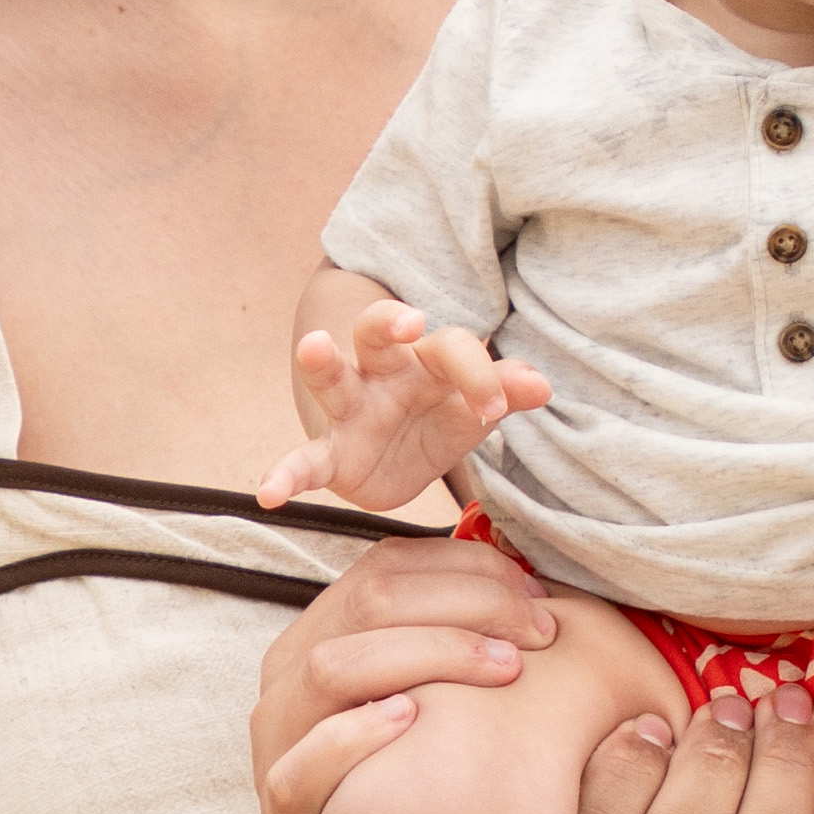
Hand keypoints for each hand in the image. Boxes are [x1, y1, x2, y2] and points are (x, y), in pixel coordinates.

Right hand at [248, 532, 559, 813]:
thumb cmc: (412, 774)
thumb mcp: (425, 692)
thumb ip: (451, 637)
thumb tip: (535, 584)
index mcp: (323, 630)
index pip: (387, 565)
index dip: (468, 566)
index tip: (537, 591)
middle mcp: (291, 673)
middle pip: (371, 601)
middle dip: (469, 603)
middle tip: (542, 631)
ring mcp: (279, 738)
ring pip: (335, 666)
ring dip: (431, 654)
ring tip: (508, 668)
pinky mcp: (281, 807)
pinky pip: (302, 763)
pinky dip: (356, 736)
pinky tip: (416, 720)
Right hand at [262, 301, 552, 520]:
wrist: (391, 456)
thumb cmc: (438, 417)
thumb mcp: (473, 406)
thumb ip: (504, 391)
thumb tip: (544, 384)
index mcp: (426, 361)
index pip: (451, 347)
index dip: (478, 372)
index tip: (501, 406)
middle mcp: (384, 375)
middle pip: (378, 332)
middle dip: (389, 320)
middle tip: (411, 321)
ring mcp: (352, 411)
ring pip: (333, 376)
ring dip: (322, 361)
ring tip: (313, 346)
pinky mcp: (331, 454)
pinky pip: (304, 460)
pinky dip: (286, 474)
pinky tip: (269, 492)